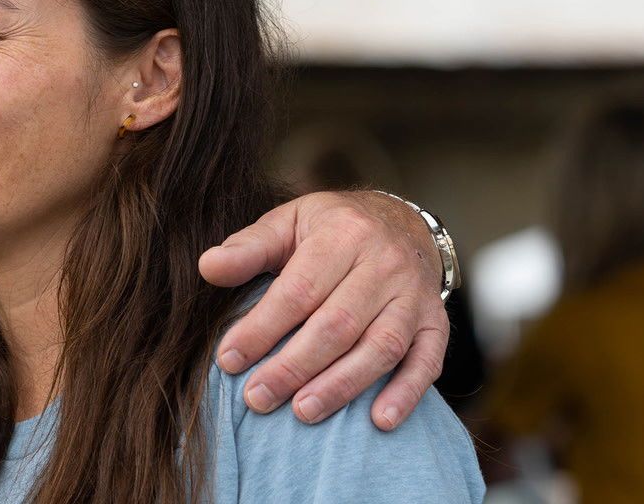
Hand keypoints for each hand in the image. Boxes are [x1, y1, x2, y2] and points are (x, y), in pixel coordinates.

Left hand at [199, 189, 448, 429]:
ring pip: (381, 346)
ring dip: (342, 385)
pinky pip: (427, 361)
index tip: (228, 359)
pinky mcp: (436, 323)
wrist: (402, 223)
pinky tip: (379, 420)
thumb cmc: (331, 230)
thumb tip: (207, 267)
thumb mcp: (288, 223)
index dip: (262, 327)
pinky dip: (407, 393)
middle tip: (257, 398)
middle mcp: (384, 264)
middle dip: (294, 366)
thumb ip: (249, 248)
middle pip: (338, 323)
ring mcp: (415, 295)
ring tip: (303, 412)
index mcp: (343, 234)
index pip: (299, 289)